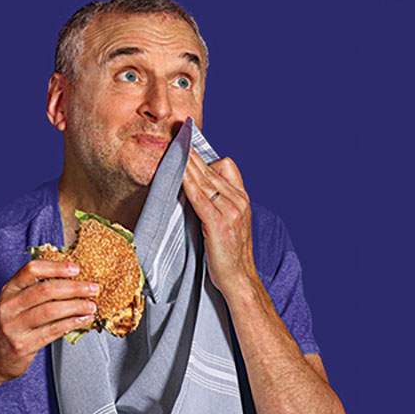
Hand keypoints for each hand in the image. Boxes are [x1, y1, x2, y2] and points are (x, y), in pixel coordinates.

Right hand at [0, 260, 98, 382]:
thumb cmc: (10, 326)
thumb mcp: (15, 303)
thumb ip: (37, 291)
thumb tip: (73, 282)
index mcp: (9, 290)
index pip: (31, 270)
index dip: (56, 267)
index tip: (76, 269)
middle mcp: (9, 305)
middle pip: (45, 290)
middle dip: (74, 288)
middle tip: (93, 288)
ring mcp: (14, 326)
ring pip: (51, 310)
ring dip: (76, 306)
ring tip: (91, 305)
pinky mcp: (23, 344)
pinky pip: (52, 331)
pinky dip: (71, 323)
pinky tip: (83, 320)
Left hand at [182, 147, 257, 297]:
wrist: (239, 279)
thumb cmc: (228, 254)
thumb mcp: (228, 222)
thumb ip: (217, 203)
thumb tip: (194, 189)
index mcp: (242, 198)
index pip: (224, 165)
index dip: (204, 153)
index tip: (188, 140)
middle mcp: (238, 200)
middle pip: (212, 168)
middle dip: (192, 151)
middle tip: (176, 134)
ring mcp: (231, 211)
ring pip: (205, 179)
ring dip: (187, 163)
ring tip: (172, 148)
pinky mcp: (219, 223)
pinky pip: (200, 197)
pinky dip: (188, 183)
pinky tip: (178, 173)